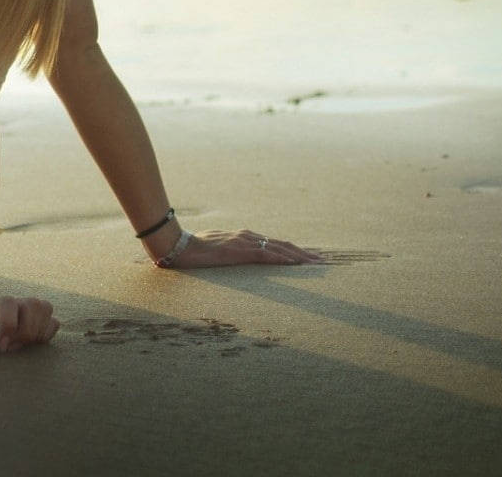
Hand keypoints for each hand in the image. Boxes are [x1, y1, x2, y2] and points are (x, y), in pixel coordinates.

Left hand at [0, 294, 60, 352]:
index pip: (8, 303)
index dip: (9, 324)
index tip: (0, 346)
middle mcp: (11, 305)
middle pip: (35, 304)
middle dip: (27, 330)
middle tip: (10, 348)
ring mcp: (22, 312)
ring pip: (46, 308)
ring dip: (39, 331)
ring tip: (22, 347)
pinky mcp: (31, 323)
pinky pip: (53, 322)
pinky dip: (47, 335)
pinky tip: (30, 347)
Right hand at [160, 228, 323, 267]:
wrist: (177, 245)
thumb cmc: (192, 250)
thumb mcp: (214, 251)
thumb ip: (227, 253)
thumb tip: (231, 261)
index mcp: (243, 237)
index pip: (274, 244)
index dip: (294, 251)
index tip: (309, 259)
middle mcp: (247, 236)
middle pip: (283, 244)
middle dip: (305, 254)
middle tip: (324, 262)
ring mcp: (244, 242)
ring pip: (279, 248)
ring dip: (301, 257)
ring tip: (318, 264)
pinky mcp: (239, 251)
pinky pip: (266, 255)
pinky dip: (283, 259)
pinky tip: (296, 264)